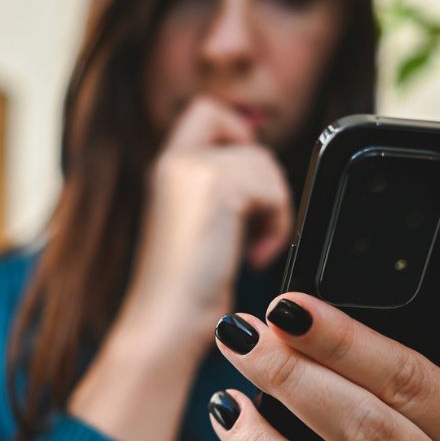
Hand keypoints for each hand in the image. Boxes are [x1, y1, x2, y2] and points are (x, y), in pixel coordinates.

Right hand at [67, 95, 290, 440]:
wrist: (163, 329)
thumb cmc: (184, 297)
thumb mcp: (198, 230)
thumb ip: (218, 194)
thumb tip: (263, 180)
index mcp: (165, 169)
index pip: (207, 111)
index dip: (237, 135)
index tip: (246, 189)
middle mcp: (172, 160)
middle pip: (241, 132)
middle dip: (260, 176)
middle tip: (251, 224)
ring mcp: (191, 169)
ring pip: (263, 162)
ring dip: (272, 208)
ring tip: (252, 250)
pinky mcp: (215, 188)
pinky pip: (272, 187)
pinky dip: (275, 224)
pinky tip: (254, 258)